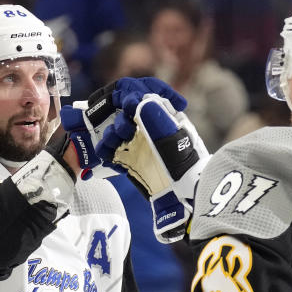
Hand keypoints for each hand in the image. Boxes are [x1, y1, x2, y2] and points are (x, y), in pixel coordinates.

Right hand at [96, 94, 208, 241]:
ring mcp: (138, 143)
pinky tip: (108, 156)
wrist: (183, 199)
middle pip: (124, 109)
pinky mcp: (128, 160)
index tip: (128, 103)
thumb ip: (157, 120)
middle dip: (120, 116)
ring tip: (118, 142)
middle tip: (125, 129)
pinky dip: (105, 151)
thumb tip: (139, 102)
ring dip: (112, 134)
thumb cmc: (185, 168)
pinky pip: (110, 150)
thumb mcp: (174, 141)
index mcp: (164, 116)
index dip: (133, 94)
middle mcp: (149, 127)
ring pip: (115, 129)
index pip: (145, 93)